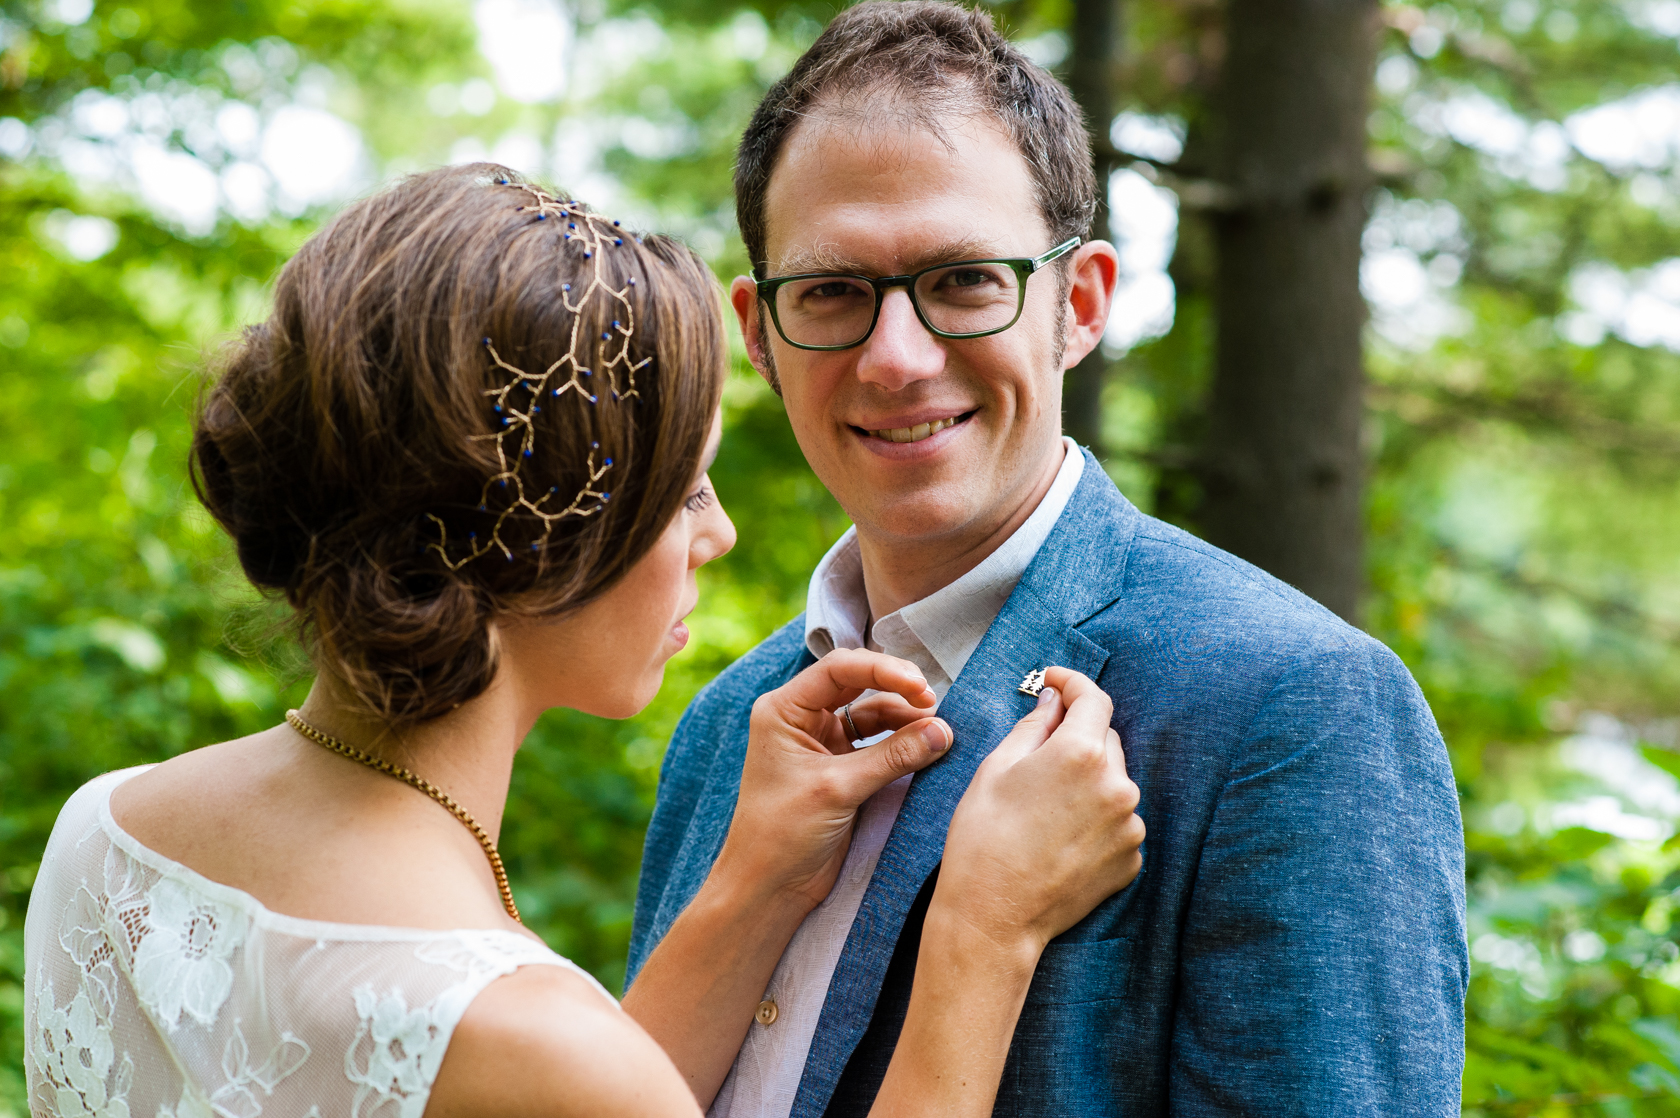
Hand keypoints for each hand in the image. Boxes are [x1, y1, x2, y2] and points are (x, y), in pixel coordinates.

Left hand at [713, 648, 952, 912]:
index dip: (883, 669)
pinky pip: (878, 743)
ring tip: (938, 732)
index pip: (838, 669)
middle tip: (933, 704)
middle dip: (898, 691)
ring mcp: (823, 742)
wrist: (770, 887)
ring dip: (905, 719)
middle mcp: (802, 719)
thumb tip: (942, 731)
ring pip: (873, 714)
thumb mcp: (838, 789)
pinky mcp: (841, 767)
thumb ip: (892, 757)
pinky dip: (902, 743)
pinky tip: (926, 746)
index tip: (920, 686)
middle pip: (858, 684)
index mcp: (784, 710)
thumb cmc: (782, 834)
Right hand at [934, 666, 1143, 955]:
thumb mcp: (996, 768)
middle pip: (1105, 740)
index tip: (1055, 681)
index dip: (1073, 683)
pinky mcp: (1132, 858)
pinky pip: (1118, 820)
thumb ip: (1034, 725)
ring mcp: (1129, 825)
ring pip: (1113, 782)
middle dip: (1076, 738)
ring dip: (1088, 781)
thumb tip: (1054, 699)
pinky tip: (1060, 835)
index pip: (1093, 698)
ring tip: (1045, 808)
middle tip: (1037, 757)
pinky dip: (1096, 818)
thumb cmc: (983, 839)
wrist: (993, 916)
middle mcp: (1117, 785)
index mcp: (1081, 753)